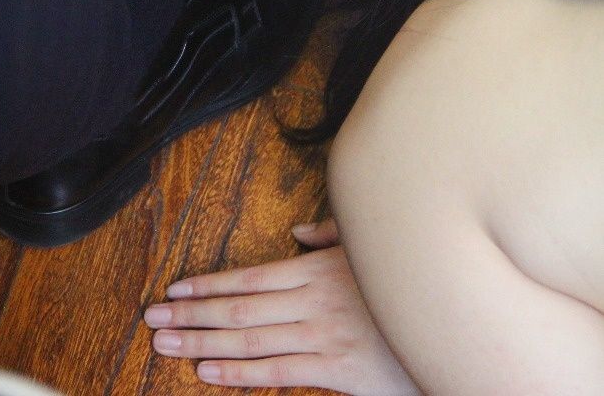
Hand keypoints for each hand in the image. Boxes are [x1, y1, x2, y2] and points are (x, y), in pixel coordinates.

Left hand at [143, 217, 419, 393]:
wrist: (454, 328)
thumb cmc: (410, 282)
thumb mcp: (374, 247)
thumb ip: (334, 237)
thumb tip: (298, 234)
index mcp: (318, 269)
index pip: (249, 277)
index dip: (208, 284)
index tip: (174, 288)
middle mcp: (313, 301)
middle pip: (239, 309)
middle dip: (191, 312)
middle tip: (151, 317)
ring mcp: (322, 337)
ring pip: (250, 340)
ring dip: (203, 341)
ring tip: (166, 342)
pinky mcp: (337, 370)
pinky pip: (279, 373)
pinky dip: (239, 374)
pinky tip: (208, 372)